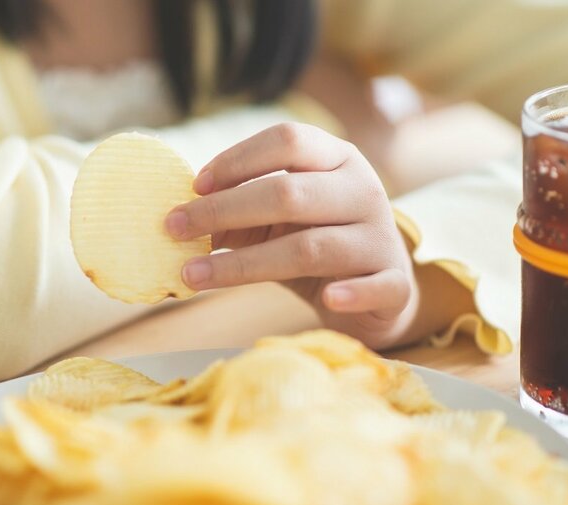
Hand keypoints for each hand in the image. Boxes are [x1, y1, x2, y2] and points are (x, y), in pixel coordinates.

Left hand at [164, 122, 418, 349]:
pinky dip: (351, 293)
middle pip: (289, 193)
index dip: (238, 159)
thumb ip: (237, 215)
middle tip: (172, 229)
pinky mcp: (395, 283)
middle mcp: (363, 190)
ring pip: (311, 247)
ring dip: (244, 265)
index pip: (288, 140)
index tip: (194, 186)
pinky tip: (328, 300)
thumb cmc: (318, 244)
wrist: (378, 292)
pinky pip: (375, 286)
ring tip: (193, 277)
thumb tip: (178, 218)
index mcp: (337, 159)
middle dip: (224, 210)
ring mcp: (380, 237)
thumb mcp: (277, 223)